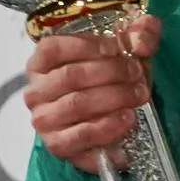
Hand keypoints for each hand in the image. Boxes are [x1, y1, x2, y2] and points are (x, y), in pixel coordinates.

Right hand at [23, 15, 159, 172]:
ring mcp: (43, 118)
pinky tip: (127, 119)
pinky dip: (105, 129)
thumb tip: (142, 39)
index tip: (117, 47)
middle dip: (111, 72)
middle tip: (138, 73)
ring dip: (113, 98)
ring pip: (75, 104)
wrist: (111, 120)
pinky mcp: (57, 144)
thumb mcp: (127, 53)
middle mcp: (36, 90)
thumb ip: (139, 36)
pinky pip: (77, 137)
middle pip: (70, 76)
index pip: (53, 48)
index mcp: (43, 62)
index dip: (86, 45)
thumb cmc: (112, 80)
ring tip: (139, 94)